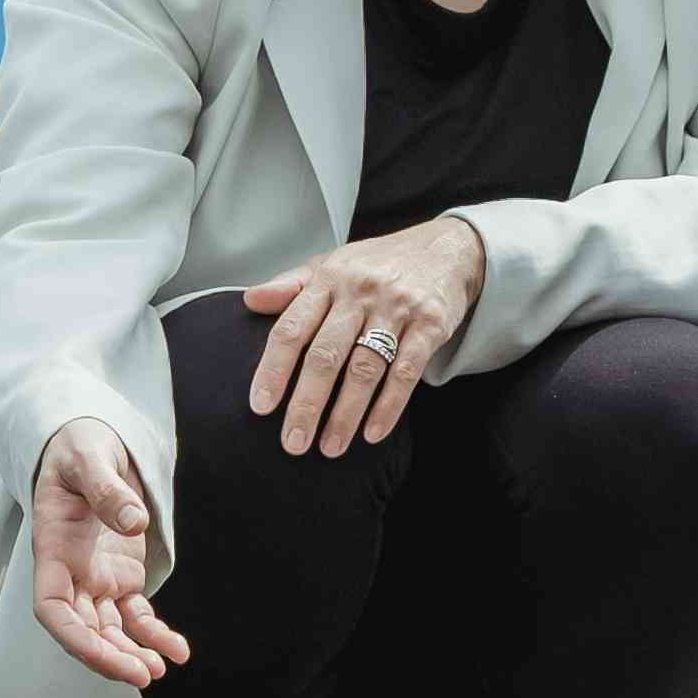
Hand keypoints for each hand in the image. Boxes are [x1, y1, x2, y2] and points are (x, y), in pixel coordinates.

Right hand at [29, 420, 188, 689]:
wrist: (91, 444)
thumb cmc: (79, 447)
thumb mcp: (89, 456)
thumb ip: (107, 488)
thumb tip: (134, 522)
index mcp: (53, 549)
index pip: (52, 608)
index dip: (74, 637)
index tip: (103, 654)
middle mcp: (71, 574)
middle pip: (83, 630)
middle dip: (109, 657)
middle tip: (144, 674)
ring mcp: (96, 580)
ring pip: (110, 630)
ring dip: (132, 653)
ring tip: (160, 669)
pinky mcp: (121, 578)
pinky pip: (136, 615)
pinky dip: (156, 635)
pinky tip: (178, 651)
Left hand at [241, 217, 489, 456]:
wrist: (447, 248)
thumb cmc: (380, 264)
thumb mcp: (333, 264)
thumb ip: (292, 285)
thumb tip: (250, 301)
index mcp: (329, 278)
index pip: (292, 328)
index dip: (273, 369)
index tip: (260, 406)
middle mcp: (359, 292)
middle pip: (326, 355)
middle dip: (307, 404)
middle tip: (293, 442)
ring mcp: (396, 308)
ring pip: (364, 369)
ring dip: (345, 414)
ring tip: (330, 448)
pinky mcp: (429, 325)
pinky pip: (405, 372)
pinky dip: (388, 407)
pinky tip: (372, 433)